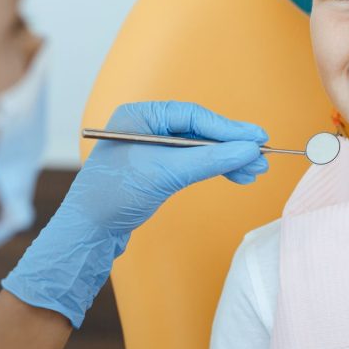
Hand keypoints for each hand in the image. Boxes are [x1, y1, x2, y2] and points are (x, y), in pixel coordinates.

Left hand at [2, 101, 268, 327]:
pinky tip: (235, 176)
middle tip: (261, 158)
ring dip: (227, 160)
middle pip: (200, 131)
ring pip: (199, 150)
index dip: (229, 128)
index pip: (194, 116)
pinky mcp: (155, 172)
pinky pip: (192, 164)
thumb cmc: (115, 196)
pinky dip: (214, 170)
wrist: (87, 233)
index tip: (257, 139)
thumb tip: (249, 150)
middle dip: (231, 146)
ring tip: (254, 172)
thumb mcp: (167, 173)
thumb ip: (210, 159)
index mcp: (141, 116)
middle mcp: (145, 128)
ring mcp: (151, 151)